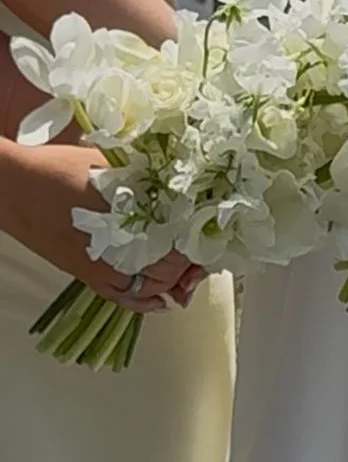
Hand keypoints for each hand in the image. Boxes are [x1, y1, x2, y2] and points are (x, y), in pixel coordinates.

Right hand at [2, 143, 202, 311]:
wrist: (14, 187)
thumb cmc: (62, 168)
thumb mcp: (113, 162)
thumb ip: (150, 176)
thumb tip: (187, 184)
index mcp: (133, 215)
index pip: (183, 238)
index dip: (203, 237)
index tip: (213, 229)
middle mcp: (122, 247)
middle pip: (175, 266)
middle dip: (195, 259)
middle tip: (206, 248)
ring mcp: (105, 268)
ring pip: (156, 287)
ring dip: (177, 281)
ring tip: (191, 270)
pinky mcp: (89, 278)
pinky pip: (127, 299)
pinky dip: (150, 300)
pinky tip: (166, 296)